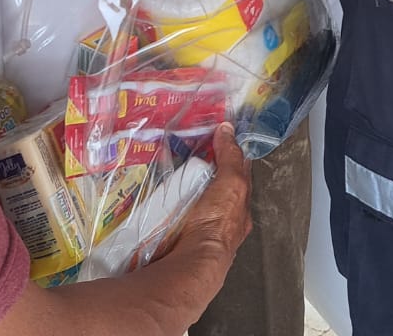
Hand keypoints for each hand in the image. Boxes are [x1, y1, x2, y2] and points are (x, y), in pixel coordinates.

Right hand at [161, 125, 251, 264]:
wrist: (192, 262)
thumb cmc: (216, 224)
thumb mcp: (231, 183)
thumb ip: (230, 158)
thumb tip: (227, 130)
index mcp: (239, 207)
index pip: (237, 173)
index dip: (228, 153)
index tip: (214, 133)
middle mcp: (221, 219)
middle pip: (213, 186)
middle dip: (201, 169)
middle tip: (182, 147)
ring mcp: (199, 227)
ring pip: (192, 199)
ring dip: (180, 185)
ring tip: (162, 165)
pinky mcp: (177, 234)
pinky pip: (172, 211)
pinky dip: (165, 201)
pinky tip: (153, 192)